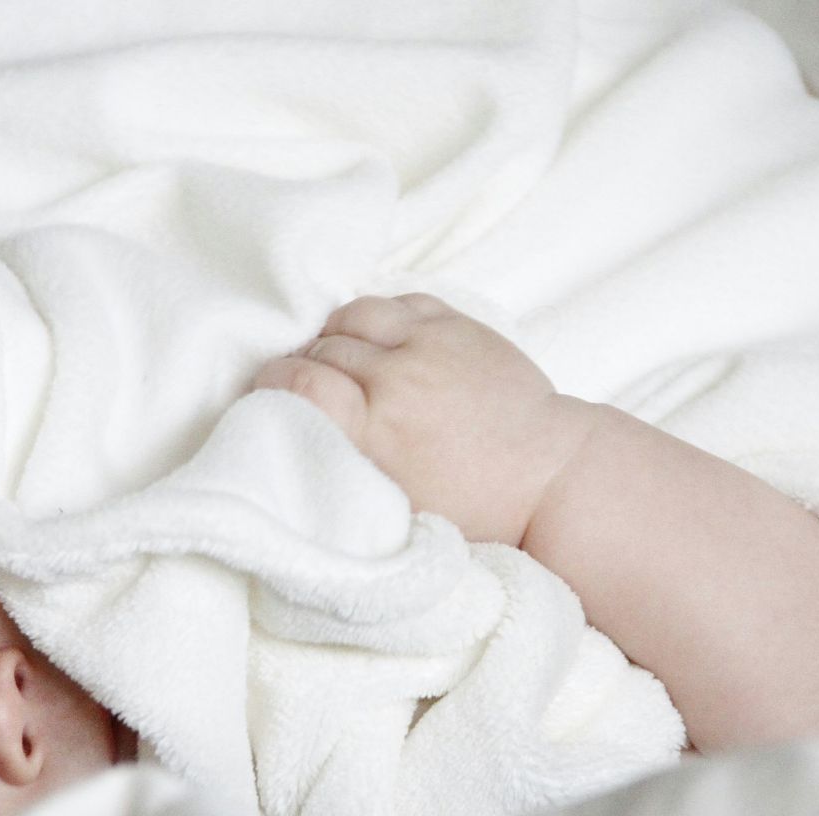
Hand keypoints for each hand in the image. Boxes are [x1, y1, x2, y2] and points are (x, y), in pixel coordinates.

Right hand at [254, 294, 600, 546]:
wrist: (549, 478)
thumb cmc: (474, 511)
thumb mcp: (397, 512)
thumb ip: (343, 473)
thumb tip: (291, 452)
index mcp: (378, 432)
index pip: (299, 382)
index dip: (273, 382)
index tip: (270, 394)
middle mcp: (400, 380)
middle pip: (322, 349)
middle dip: (305, 364)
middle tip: (309, 388)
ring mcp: (432, 345)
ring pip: (355, 315)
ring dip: (338, 335)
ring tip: (343, 362)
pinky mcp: (459, 325)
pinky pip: (398, 302)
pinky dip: (379, 318)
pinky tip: (379, 342)